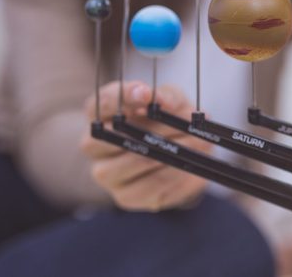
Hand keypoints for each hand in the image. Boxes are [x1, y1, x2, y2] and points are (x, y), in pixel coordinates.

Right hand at [80, 80, 211, 211]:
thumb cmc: (167, 119)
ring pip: (135, 163)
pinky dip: (176, 176)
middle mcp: (93, 145)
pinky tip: (192, 167)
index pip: (103, 102)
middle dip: (158, 128)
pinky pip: (151, 188)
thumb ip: (167, 96)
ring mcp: (106, 173)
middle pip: (118, 136)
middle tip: (188, 125)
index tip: (146, 94)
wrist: (174, 152)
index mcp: (100, 114)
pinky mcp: (125, 196)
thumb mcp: (171, 99)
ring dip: (171, 153)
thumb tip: (163, 101)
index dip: (124, 97)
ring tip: (199, 143)